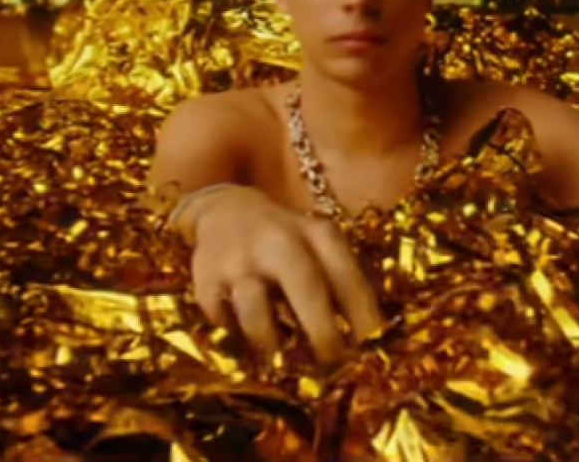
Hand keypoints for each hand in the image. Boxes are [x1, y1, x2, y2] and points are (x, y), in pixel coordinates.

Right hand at [187, 186, 383, 365]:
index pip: (347, 278)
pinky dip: (236, 341)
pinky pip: (224, 323)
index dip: (363, 320)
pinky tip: (245, 345)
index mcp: (317, 234)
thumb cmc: (286, 240)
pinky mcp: (206, 280)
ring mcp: (240, 261)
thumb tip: (366, 346)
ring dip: (273, 346)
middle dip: (323, 336)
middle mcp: (280, 241)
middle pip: (307, 291)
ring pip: (258, 314)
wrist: (226, 210)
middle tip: (332, 368)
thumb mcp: (318, 247)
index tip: (372, 355)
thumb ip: (340, 285)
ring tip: (281, 363)